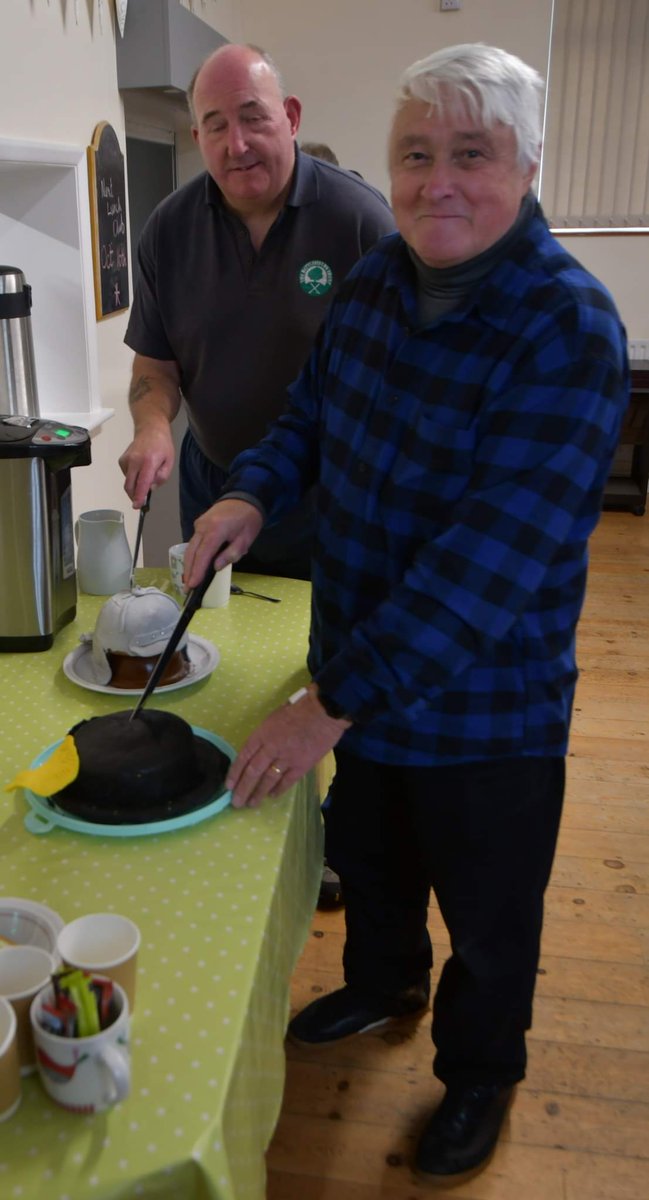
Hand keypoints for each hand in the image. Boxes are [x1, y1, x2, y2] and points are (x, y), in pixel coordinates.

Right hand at [119, 425, 174, 508]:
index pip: (142, 483)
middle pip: (130, 485)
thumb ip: (162, 477)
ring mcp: (126, 460)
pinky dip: (132, 478)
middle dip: (134, 496)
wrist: (150, 429)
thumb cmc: (162, 446)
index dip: (139, 496)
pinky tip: (139, 470)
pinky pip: (126, 475)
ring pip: (127, 481)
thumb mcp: (170, 462)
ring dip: (134, 486)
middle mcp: (135, 461)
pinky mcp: (122, 460)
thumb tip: (151, 487)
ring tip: (145, 476)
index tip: (137, 505)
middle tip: (140, 501)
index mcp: (149, 461)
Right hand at [183, 499, 263, 588]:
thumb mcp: (246, 539)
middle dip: (189, 571)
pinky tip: (193, 566)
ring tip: (187, 580)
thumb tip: (216, 567)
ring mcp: (199, 524)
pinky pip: (194, 542)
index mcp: (216, 530)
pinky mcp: (199, 524)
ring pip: (190, 548)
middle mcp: (203, 527)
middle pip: (192, 552)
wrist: (244, 497)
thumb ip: (231, 554)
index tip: (192, 584)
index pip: (203, 554)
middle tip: (186, 588)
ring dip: (188, 564)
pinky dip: (192, 555)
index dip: (197, 571)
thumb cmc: (248, 519)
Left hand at [226, 686, 350, 807]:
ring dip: (258, 793)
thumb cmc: (299, 707)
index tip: (229, 785)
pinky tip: (271, 796)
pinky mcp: (302, 765)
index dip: (235, 772)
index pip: (244, 756)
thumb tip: (258, 749)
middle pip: (253, 772)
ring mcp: (287, 758)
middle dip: (243, 789)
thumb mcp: (274, 717)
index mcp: (262, 734)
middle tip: (236, 802)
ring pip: (268, 780)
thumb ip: (265, 734)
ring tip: (251, 804)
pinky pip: (287, 781)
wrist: (324, 710)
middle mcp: (271, 748)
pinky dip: (278, 789)